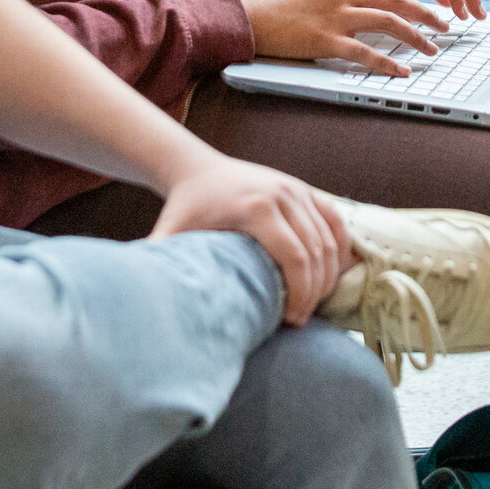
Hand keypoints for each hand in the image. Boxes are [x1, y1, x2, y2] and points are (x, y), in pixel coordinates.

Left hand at [152, 156, 347, 325]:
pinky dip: (340, 248)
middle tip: (301, 318)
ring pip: (330, 239)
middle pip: (316, 252)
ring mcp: (297, 188)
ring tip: (313, 302)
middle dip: (314, 291)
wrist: (196, 168)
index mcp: (256, 207)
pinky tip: (332, 274)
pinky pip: (335, 221)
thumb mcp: (171, 234)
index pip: (295, 256)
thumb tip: (149, 300)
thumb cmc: (185, 207)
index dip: (300, 293)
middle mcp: (283, 194)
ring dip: (328, 275)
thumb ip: (162, 261)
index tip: (290, 319)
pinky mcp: (305, 188)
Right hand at [241, 0, 451, 74]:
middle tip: (443, 24)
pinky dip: (388, 63)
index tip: (427, 7)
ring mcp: (336, 18)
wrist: (246, 16)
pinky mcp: (327, 42)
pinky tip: (402, 70)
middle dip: (425, 14)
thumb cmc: (273, 4)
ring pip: (389, 23)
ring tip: (431, 48)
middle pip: (396, 0)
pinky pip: (366, 53)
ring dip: (415, 37)